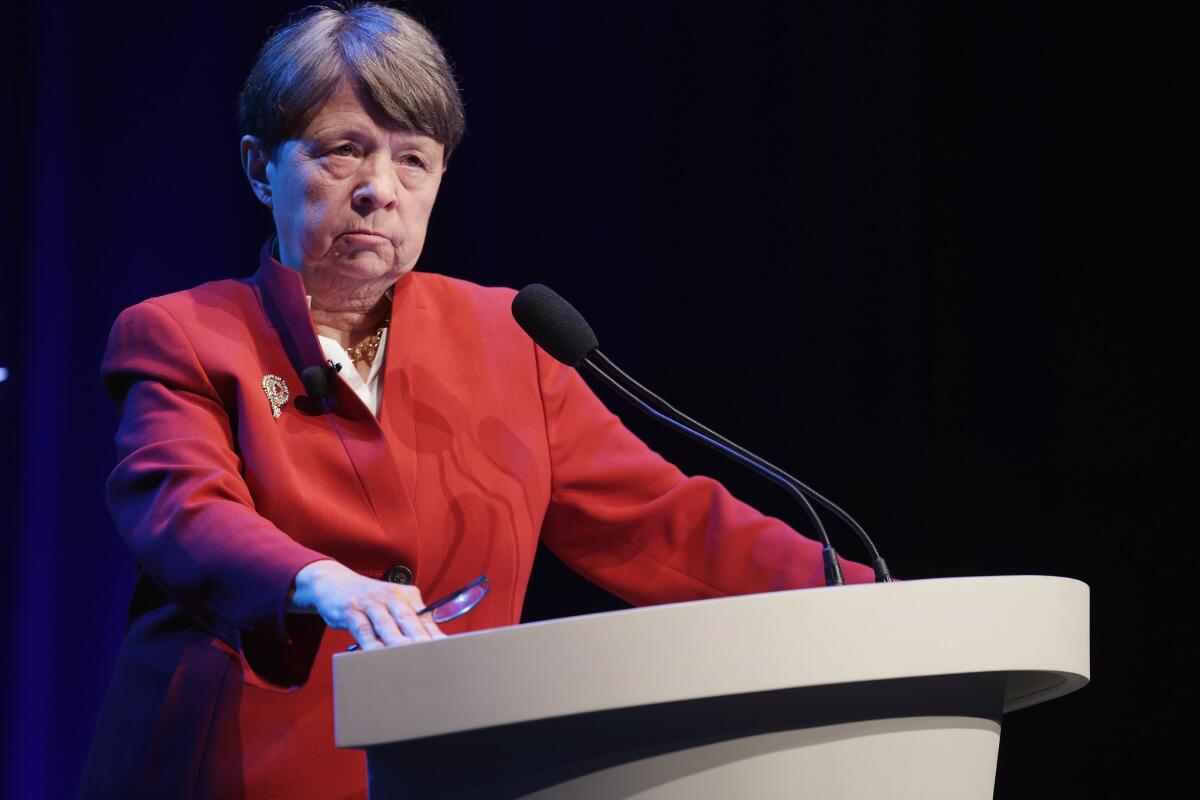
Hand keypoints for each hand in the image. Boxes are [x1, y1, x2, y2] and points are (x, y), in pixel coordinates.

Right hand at [288, 560, 445, 649]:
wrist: (334, 583)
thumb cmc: (369, 601)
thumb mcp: (391, 605)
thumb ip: (408, 623)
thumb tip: (430, 646)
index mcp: (407, 595)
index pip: (425, 617)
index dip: (435, 634)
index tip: (446, 649)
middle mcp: (391, 595)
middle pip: (408, 619)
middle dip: (420, 637)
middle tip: (431, 653)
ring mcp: (370, 602)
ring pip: (386, 624)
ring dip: (397, 641)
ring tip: (408, 656)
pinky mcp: (351, 610)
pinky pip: (363, 629)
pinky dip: (370, 642)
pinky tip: (376, 654)